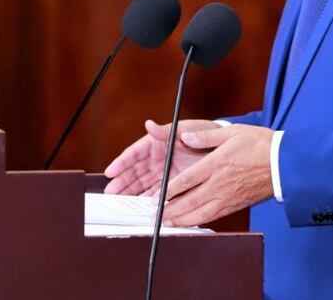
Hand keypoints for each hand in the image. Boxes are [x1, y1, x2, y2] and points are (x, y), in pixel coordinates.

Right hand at [103, 119, 220, 195]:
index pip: (134, 154)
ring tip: (119, 202)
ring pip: (142, 184)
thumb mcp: (185, 128)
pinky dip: (148, 200)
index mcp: (155, 143)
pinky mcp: (172, 183)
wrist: (222, 147)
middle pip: (134, 172)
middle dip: (121, 182)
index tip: (110, 172)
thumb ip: (166, 130)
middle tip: (110, 193)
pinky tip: (140, 207)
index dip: (121, 163)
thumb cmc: (202, 133)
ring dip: (131, 193)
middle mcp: (156, 159)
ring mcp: (163, 172)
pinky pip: (156, 193)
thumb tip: (149, 124)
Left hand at [160, 124, 273, 225]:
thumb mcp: (232, 132)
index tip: (157, 195)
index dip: (170, 189)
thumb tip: (185, 135)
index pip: (188, 180)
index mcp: (217, 164)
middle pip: (191, 201)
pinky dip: (199, 222)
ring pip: (201, 213)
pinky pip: (214, 216)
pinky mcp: (235, 204)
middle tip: (155, 214)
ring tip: (168, 223)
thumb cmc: (259, 145)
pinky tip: (191, 223)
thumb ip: (206, 136)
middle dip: (171, 210)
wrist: (284, 163)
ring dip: (183, 219)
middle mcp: (220, 184)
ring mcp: (228, 197)